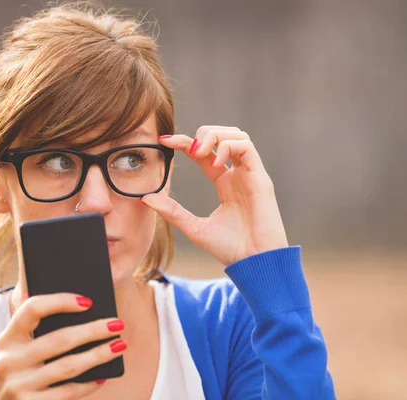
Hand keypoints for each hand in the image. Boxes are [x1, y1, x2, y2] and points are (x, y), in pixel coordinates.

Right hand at [0, 293, 125, 398]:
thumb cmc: (17, 372)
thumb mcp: (16, 349)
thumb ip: (34, 326)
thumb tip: (77, 302)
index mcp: (7, 338)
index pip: (33, 308)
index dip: (61, 301)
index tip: (88, 301)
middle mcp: (9, 361)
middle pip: (60, 339)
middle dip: (94, 330)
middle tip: (118, 323)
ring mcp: (18, 386)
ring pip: (69, 366)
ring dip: (99, 354)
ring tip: (120, 345)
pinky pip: (68, 393)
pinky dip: (88, 384)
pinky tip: (103, 376)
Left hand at [141, 125, 287, 265]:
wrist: (255, 263)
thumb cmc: (232, 249)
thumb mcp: (194, 228)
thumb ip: (172, 212)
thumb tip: (145, 198)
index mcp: (225, 184)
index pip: (204, 153)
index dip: (185, 142)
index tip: (164, 140)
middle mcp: (238, 175)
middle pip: (223, 136)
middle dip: (203, 134)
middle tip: (188, 148)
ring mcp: (250, 174)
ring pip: (237, 135)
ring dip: (215, 135)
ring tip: (200, 151)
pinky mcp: (260, 177)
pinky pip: (246, 147)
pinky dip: (228, 146)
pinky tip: (215, 161)